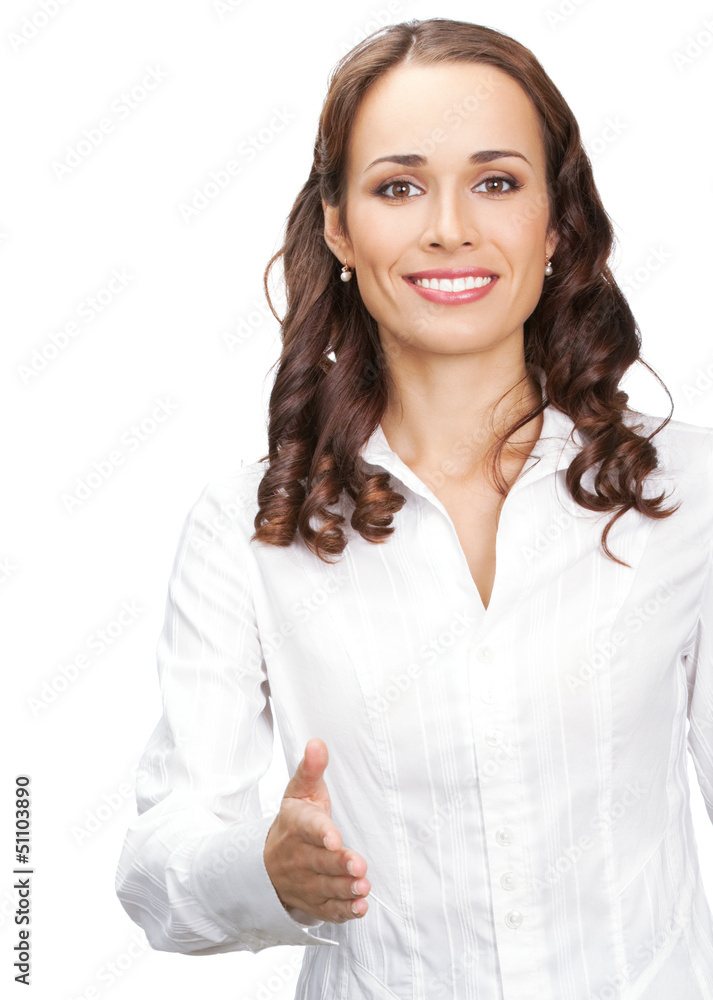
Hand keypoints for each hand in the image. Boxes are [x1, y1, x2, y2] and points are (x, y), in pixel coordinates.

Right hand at [263, 737, 369, 922]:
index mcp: (297, 825)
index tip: (334, 837)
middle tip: (358, 865)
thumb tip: (317, 743)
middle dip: (339, 864)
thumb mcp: (299, 793)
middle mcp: (299, 855)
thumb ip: (311, 769)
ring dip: (345, 888)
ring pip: (326, 887)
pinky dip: (343, 911)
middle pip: (320, 861)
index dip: (321, 833)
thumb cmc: (295, 822)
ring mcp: (306, 881)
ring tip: (363, 886)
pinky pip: (328, 909)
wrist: (268, 862)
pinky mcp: (315, 901)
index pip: (308, 828)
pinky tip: (359, 908)